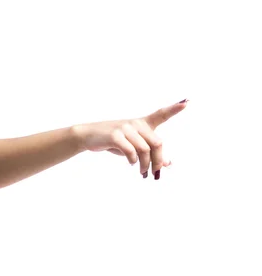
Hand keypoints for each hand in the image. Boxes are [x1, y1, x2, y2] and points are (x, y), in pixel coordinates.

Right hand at [72, 99, 187, 178]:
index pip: (160, 114)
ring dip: (145, 165)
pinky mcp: (116, 135)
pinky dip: (133, 161)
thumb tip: (167, 164)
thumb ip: (149, 152)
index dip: (174, 108)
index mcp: (141, 124)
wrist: (88, 136)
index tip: (187, 101)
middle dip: (158, 161)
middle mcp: (136, 124)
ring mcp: (125, 128)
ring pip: (145, 150)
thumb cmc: (112, 141)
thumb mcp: (132, 146)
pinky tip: (131, 164)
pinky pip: (131, 152)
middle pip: (157, 143)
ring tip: (143, 174)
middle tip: (156, 174)